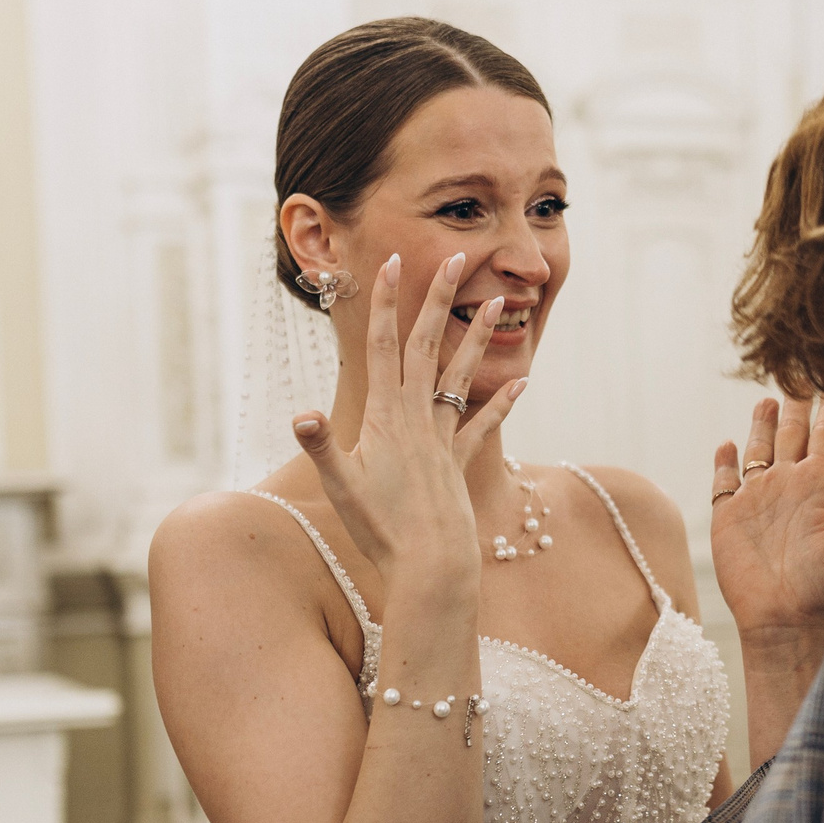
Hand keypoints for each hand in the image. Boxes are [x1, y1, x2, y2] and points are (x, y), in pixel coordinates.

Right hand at [291, 254, 525, 588]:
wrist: (429, 565)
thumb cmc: (379, 530)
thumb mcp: (341, 486)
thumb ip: (319, 448)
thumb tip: (299, 415)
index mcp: (385, 415)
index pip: (384, 347)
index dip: (385, 303)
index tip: (391, 263)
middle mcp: (418, 417)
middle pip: (428, 346)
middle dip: (438, 299)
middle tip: (455, 257)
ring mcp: (443, 438)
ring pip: (461, 376)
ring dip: (478, 337)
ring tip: (499, 301)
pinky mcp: (460, 462)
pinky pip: (483, 425)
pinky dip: (503, 403)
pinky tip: (524, 382)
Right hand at [712, 395, 823, 647]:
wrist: (790, 622)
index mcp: (823, 484)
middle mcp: (792, 487)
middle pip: (795, 434)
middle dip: (798, 407)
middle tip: (803, 375)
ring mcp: (760, 501)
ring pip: (760, 450)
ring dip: (763, 426)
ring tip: (768, 400)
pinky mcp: (730, 517)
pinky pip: (724, 482)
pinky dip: (723, 462)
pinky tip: (726, 444)